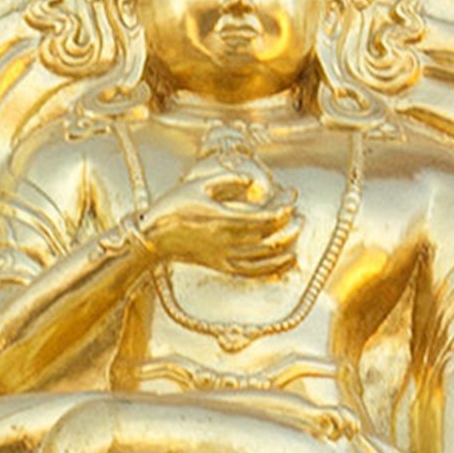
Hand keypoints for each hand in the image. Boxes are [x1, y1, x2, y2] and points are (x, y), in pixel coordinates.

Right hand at [138, 165, 306, 287]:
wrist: (155, 237)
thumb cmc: (174, 206)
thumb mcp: (199, 184)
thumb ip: (228, 179)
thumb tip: (252, 180)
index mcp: (222, 220)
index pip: (265, 219)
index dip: (284, 208)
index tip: (292, 195)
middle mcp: (226, 242)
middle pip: (269, 239)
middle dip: (290, 226)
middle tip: (298, 213)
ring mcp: (225, 257)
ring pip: (265, 259)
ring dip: (286, 246)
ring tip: (297, 232)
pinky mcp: (222, 267)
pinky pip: (253, 272)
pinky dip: (273, 269)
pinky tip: (286, 262)